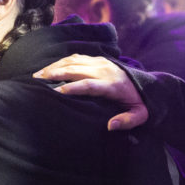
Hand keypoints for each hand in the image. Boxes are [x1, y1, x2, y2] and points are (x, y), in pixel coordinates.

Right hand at [33, 54, 147, 130]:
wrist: (146, 83)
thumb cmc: (139, 103)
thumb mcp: (140, 115)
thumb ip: (127, 121)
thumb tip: (110, 126)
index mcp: (112, 86)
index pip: (89, 85)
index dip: (73, 87)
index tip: (57, 91)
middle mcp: (105, 71)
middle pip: (77, 70)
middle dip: (56, 74)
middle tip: (38, 80)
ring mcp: (101, 63)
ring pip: (74, 61)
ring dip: (55, 66)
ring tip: (38, 74)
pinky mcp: (98, 59)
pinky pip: (77, 57)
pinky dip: (62, 61)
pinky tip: (50, 67)